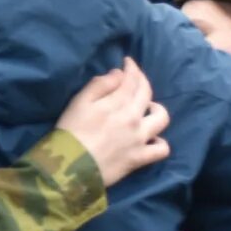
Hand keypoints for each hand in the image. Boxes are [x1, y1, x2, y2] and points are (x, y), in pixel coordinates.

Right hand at [53, 59, 169, 188]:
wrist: (69, 167)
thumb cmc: (69, 132)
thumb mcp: (78, 103)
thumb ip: (99, 85)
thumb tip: (118, 74)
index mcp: (117, 103)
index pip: (130, 80)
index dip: (131, 68)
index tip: (127, 62)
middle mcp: (133, 118)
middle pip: (146, 93)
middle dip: (141, 80)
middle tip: (134, 78)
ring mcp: (140, 139)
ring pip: (162, 118)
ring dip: (156, 109)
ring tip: (145, 110)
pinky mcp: (140, 158)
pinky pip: (162, 149)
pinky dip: (159, 142)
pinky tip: (151, 139)